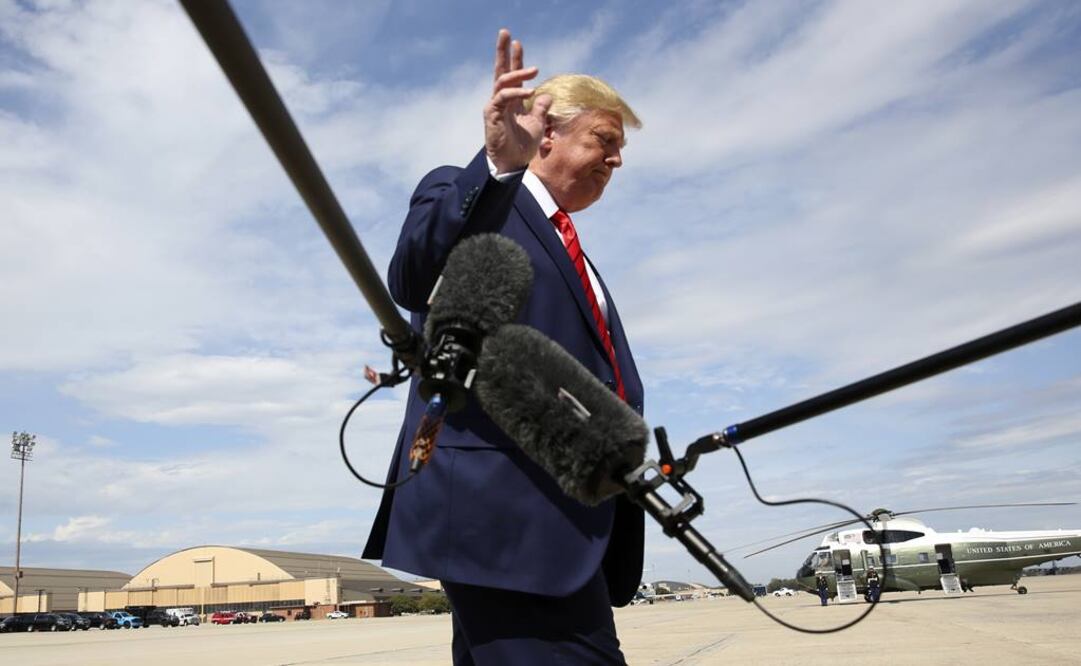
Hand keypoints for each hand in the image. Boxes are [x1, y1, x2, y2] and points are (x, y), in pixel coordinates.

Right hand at [484, 29, 551, 173]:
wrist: (512, 165)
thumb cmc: (522, 147)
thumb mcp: (537, 124)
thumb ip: (540, 108)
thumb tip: (546, 94)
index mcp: (511, 101)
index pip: (512, 76)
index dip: (516, 60)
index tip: (518, 43)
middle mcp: (501, 100)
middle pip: (501, 71)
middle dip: (503, 52)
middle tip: (506, 33)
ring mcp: (495, 106)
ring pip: (503, 81)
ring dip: (518, 72)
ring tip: (534, 69)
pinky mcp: (492, 114)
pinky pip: (503, 97)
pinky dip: (516, 92)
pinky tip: (530, 90)